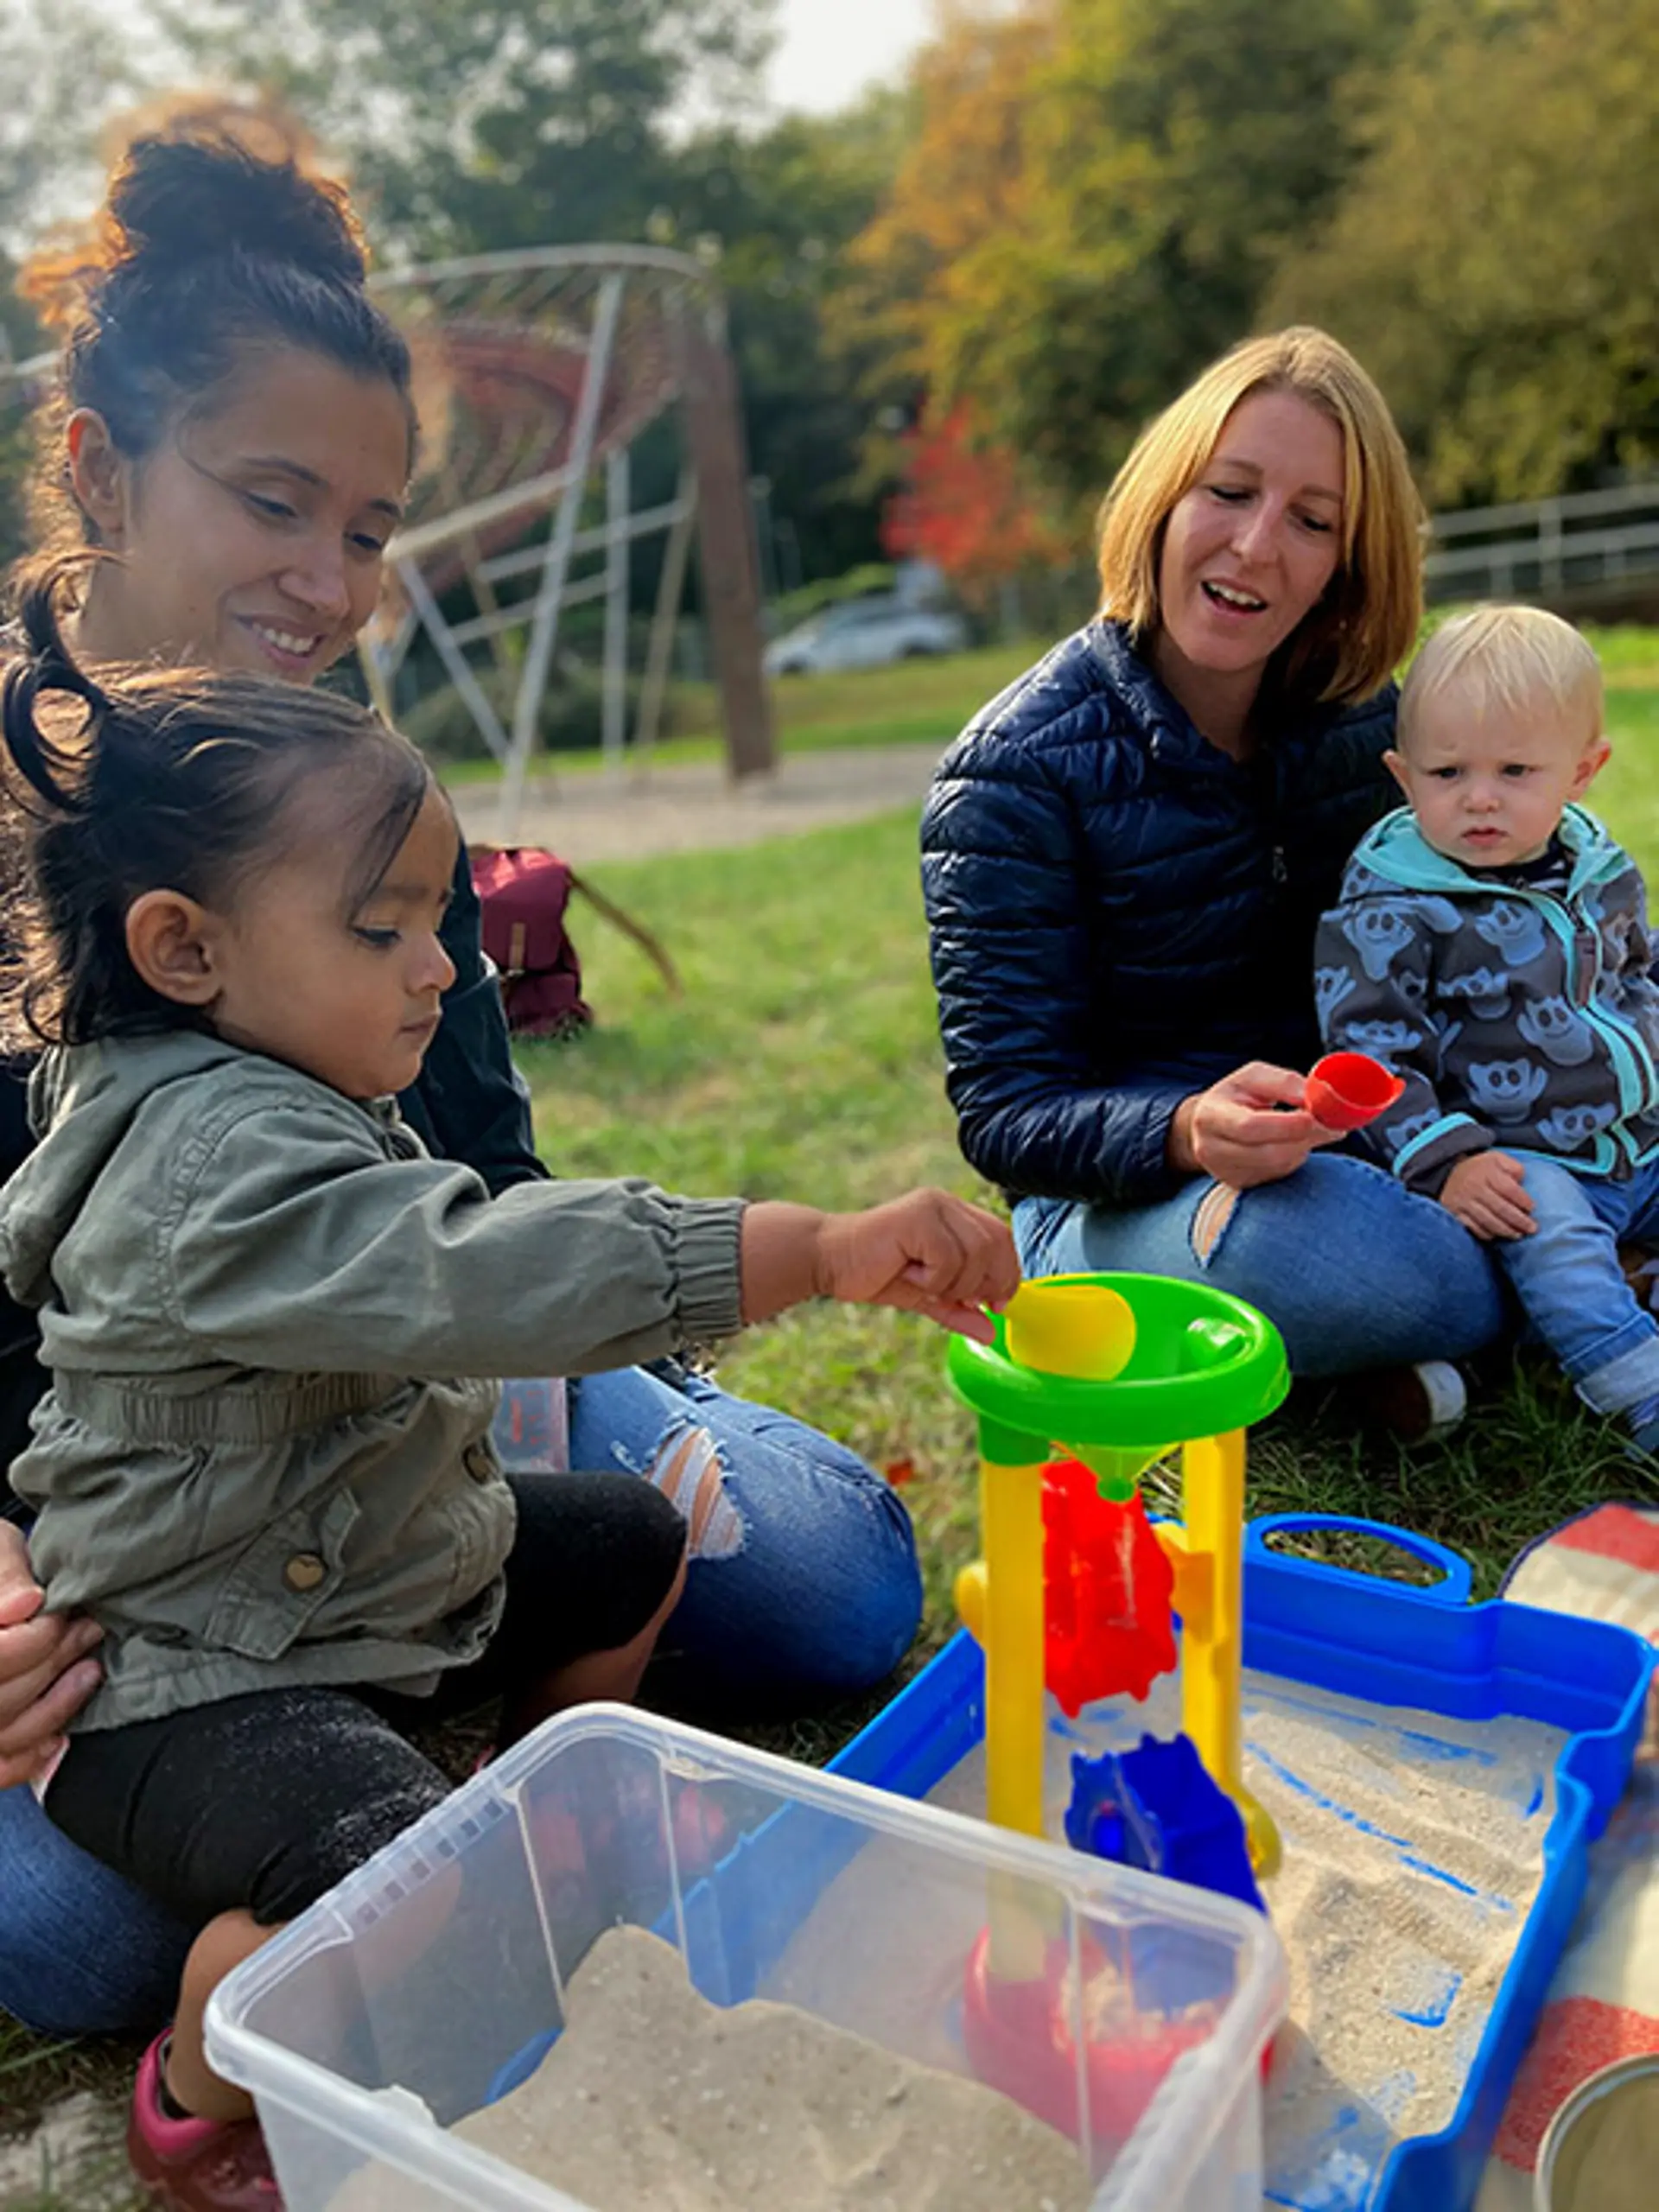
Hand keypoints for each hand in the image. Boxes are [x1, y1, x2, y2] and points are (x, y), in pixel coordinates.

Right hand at [0, 1521, 101, 1788]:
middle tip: (89, 1631)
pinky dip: (29, 1758)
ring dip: (56, 1706)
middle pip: (1, 1697)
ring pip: (5, 1734)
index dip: (37, 1640)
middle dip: (54, 1663)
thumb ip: (4, 1573)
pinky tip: (60, 1735)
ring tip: (89, 1671)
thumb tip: (26, 1605)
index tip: (64, 1615)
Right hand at [813, 1190, 1020, 1342]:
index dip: (1008, 1273)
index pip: (1002, 1238)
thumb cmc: (873, 1273)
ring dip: (953, 1283)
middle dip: (986, 1282)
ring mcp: (932, 1206)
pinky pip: (948, 1258)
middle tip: (959, 1300)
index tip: (995, 1304)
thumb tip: (991, 1333)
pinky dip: (934, 1278)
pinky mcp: (917, 1217)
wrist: (827, 1260)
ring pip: (975, 1254)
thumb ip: (958, 1310)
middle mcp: (946, 1203)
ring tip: (923, 1283)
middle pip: (996, 1244)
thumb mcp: (925, 1296)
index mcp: (953, 1214)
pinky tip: (908, 1272)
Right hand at [1168, 1063, 1341, 1188]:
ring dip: (1303, 1147)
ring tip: (1308, 1127)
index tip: (1316, 1116)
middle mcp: (1211, 1149)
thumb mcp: (1253, 1077)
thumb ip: (1284, 1083)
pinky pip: (1279, 1175)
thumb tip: (1315, 1097)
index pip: (1249, 1127)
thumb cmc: (1236, 1095)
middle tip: (1333, 1125)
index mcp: (1210, 1116)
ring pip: (1279, 1166)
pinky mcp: (1239, 1185)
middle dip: (1305, 1138)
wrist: (1209, 1125)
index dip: (1287, 1125)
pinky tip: (1291, 1142)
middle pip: (1268, 1153)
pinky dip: (1294, 1157)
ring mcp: (1224, 1172)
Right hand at [1439, 1151, 1534, 1240]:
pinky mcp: (1455, 1214)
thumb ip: (1513, 1167)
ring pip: (1488, 1221)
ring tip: (1518, 1235)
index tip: (1532, 1208)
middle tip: (1532, 1229)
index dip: (1523, 1201)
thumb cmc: (1481, 1169)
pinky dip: (1488, 1234)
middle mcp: (1473, 1187)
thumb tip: (1521, 1182)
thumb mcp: (1498, 1159)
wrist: (1450, 1173)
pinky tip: (1498, 1235)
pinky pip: (1474, 1228)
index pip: (1509, 1189)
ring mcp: (1462, 1202)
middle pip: (1500, 1208)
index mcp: (1486, 1172)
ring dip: (1506, 1231)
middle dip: (1519, 1221)